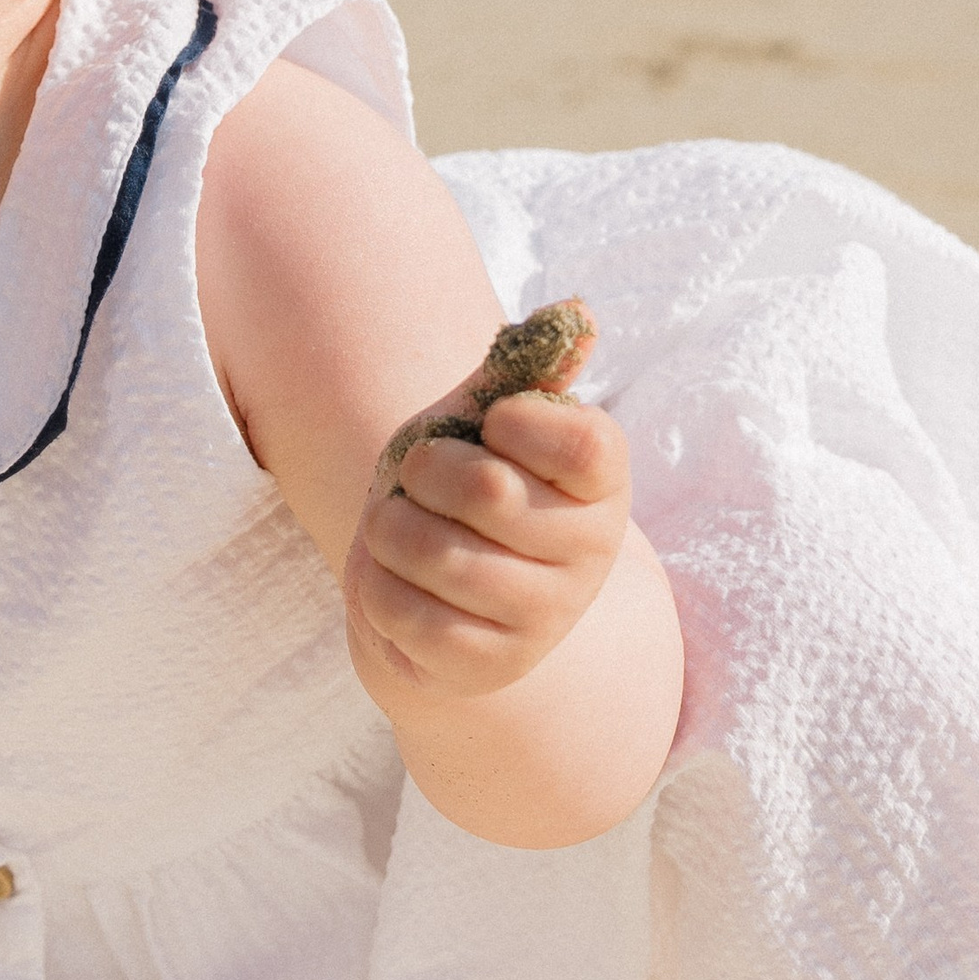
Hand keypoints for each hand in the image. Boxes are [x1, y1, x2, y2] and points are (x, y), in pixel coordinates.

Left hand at [345, 381, 630, 701]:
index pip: (583, 443)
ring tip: (397, 527)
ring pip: (436, 554)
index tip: (490, 427)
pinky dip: (375, 585)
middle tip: (418, 478)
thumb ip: (525, 369)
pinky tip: (392, 579)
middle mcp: (590, 557)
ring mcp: (545, 618)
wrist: (429, 582)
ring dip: (388, 529)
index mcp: (603, 485)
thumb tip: (577, 313)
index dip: (516, 422)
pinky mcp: (489, 665)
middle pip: (487, 490)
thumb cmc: (460, 481)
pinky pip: (406, 613)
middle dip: (422, 471)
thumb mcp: (484, 418)